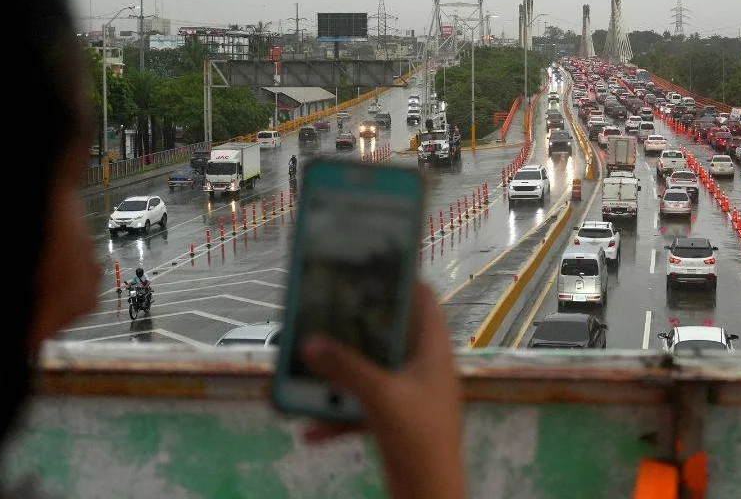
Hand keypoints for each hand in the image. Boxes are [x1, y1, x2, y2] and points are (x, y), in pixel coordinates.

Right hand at [300, 281, 464, 498]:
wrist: (429, 494)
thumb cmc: (419, 438)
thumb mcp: (380, 396)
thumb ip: (344, 368)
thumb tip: (308, 342)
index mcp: (433, 351)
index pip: (424, 300)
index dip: (403, 278)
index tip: (372, 264)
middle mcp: (423, 368)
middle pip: (390, 333)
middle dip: (358, 325)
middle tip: (330, 308)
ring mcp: (410, 396)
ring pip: (372, 371)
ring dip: (341, 372)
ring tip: (311, 364)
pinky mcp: (396, 422)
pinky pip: (362, 409)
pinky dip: (338, 415)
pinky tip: (309, 429)